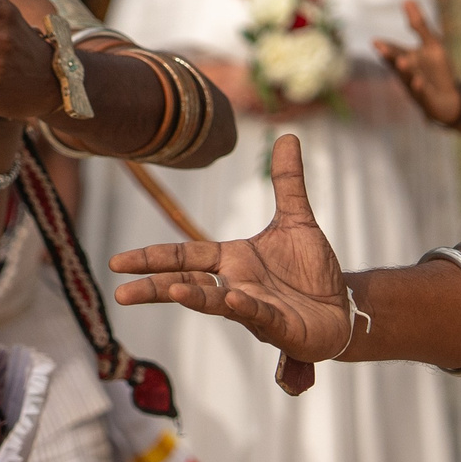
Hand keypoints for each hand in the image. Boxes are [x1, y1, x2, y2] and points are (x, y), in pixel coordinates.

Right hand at [110, 133, 353, 390]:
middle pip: (187, 284)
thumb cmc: (312, 271)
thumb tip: (288, 136)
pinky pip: (258, 315)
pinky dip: (245, 308)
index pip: (184, 256)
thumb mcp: (297, 219)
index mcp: (232, 261)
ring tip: (172, 292)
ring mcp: (254, 308)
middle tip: (121, 294)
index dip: (152, 257)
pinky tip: (233, 300)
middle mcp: (235, 285)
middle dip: (154, 288)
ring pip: (217, 302)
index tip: (117, 262)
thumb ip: (287, 181)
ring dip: (195, 297)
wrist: (343, 307)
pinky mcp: (279, 325)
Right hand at [373, 0, 460, 126]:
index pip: (394, 51)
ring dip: (405, 70)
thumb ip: (419, 25)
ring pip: (408, 77)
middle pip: (397, 63)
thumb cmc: (437, 70)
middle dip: (390, 56)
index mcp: (406, 58)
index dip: (386, 47)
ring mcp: (415, 86)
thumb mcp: (432, 44)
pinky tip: (419, 81)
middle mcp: (407, 72)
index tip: (375, 41)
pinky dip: (419, 87)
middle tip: (380, 48)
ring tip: (402, 60)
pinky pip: (422, 92)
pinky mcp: (426, 98)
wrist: (449, 98)